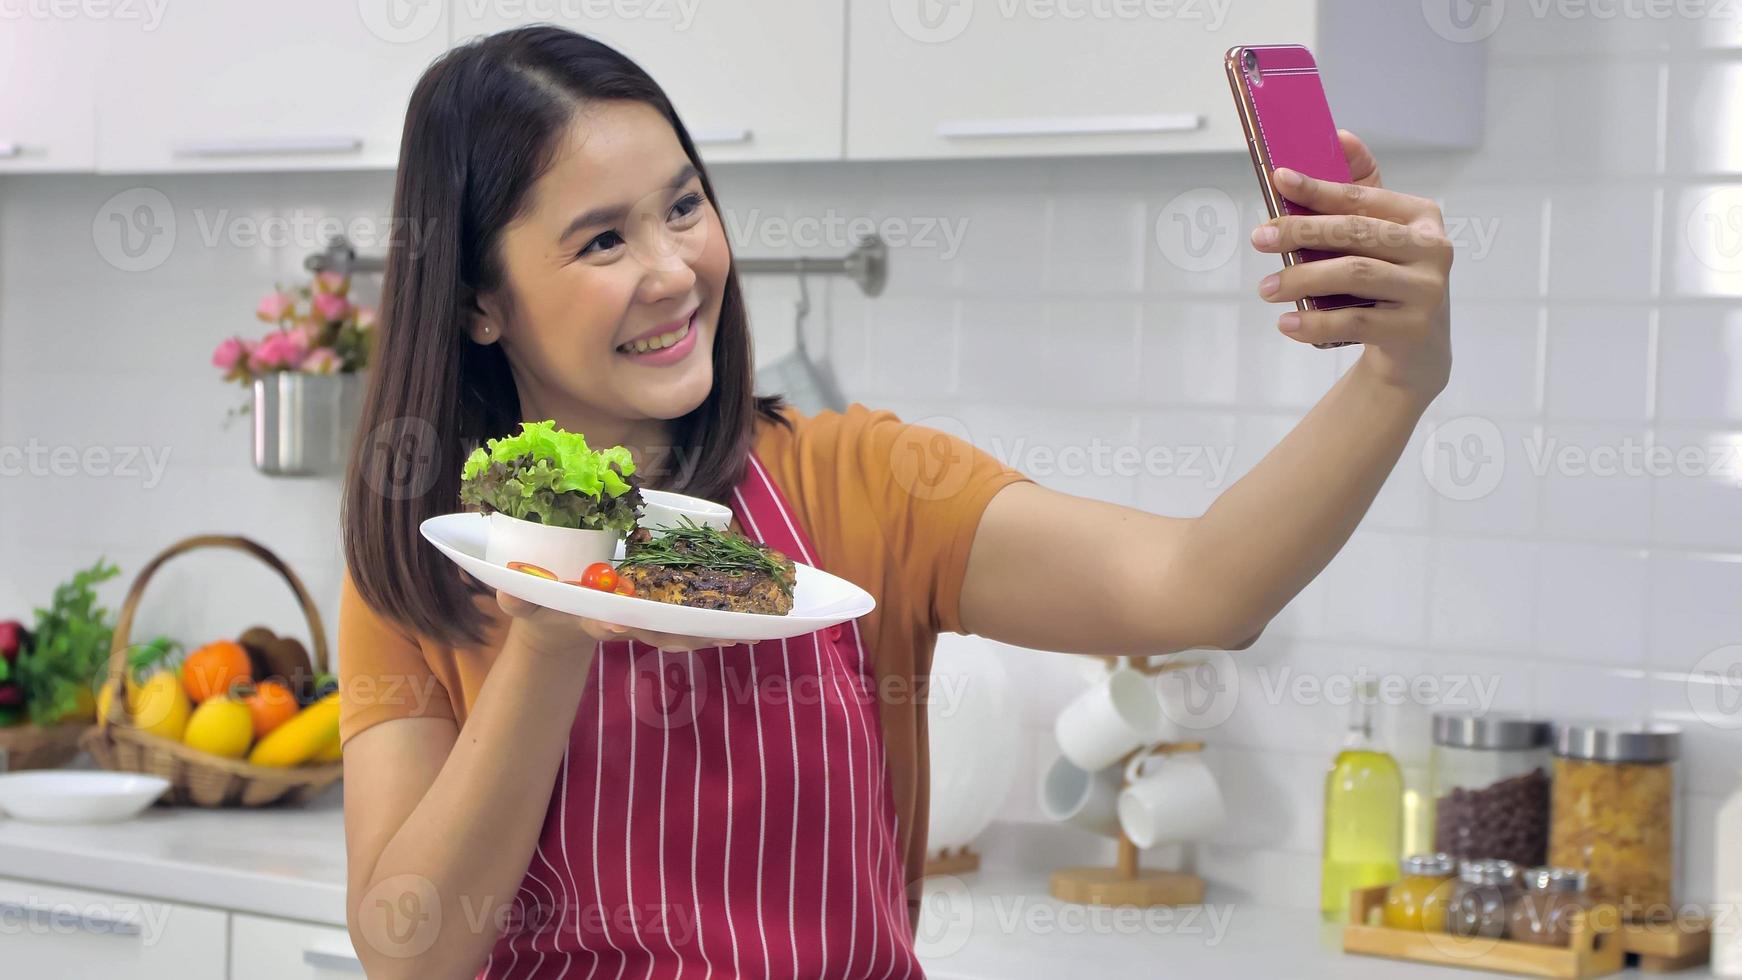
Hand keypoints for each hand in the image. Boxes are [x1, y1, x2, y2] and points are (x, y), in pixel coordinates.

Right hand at [495, 590, 737, 654]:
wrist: (559, 616)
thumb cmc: (543, 605)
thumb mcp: (524, 601)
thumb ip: (516, 598)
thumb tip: (505, 592)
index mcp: (592, 617)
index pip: (606, 623)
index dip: (614, 623)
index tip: (620, 621)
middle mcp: (624, 624)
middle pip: (656, 633)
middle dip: (685, 634)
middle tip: (718, 633)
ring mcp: (644, 623)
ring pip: (682, 631)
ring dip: (712, 632)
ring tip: (747, 632)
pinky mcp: (660, 615)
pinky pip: (693, 621)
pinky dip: (720, 623)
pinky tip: (755, 625)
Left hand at [1250, 130, 1452, 401]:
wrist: (1416, 351)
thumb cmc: (1386, 281)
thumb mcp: (1378, 235)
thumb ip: (1359, 191)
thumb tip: (1339, 136)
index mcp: (1421, 216)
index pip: (1362, 197)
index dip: (1319, 188)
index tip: (1278, 179)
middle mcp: (1433, 249)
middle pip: (1356, 233)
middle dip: (1302, 232)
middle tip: (1259, 238)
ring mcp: (1427, 290)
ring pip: (1355, 275)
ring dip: (1302, 279)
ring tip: (1266, 287)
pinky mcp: (1414, 330)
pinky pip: (1355, 322)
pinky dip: (1315, 324)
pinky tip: (1286, 324)